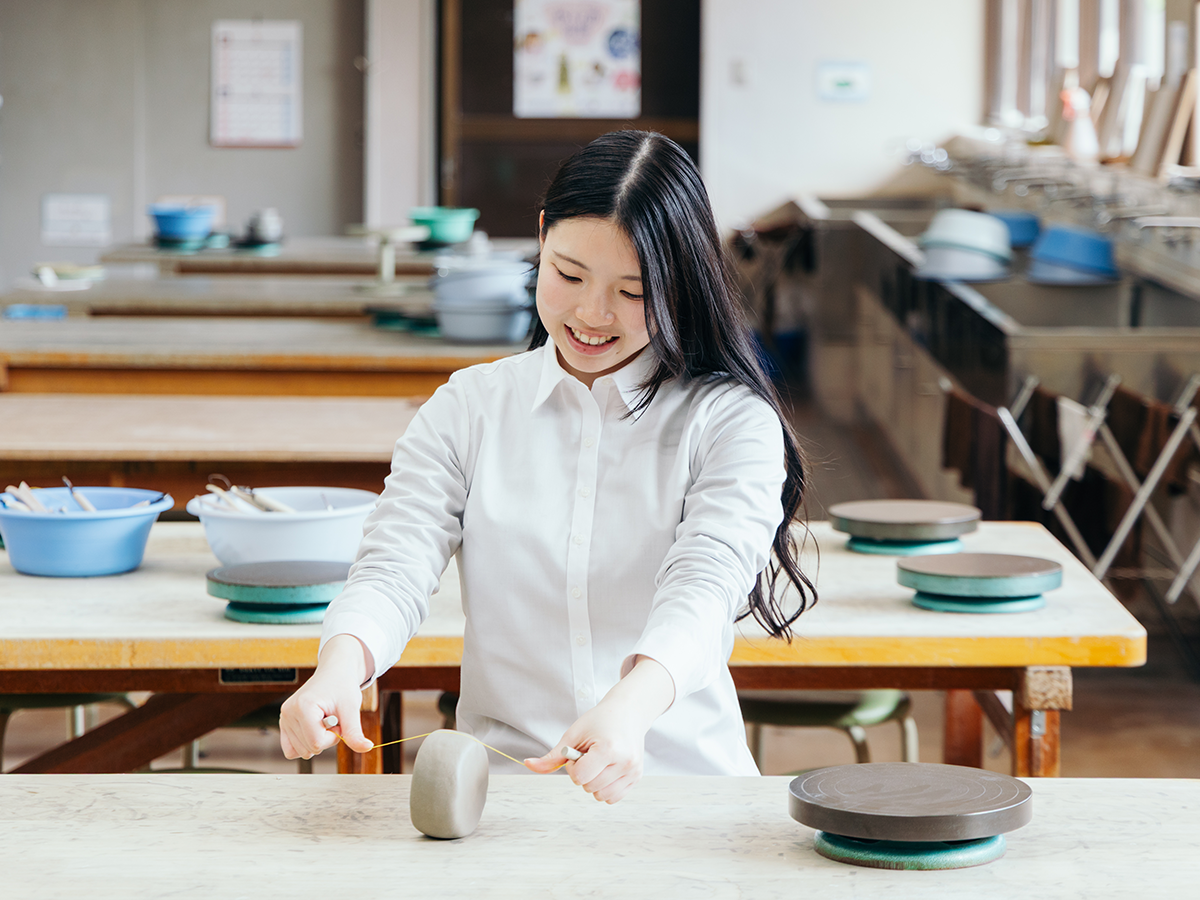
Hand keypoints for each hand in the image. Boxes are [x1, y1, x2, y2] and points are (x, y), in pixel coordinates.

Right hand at [279, 634, 375, 758]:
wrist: (335, 672)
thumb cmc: (342, 686)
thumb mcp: (351, 708)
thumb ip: (355, 732)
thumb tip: (367, 748)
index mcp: (302, 707)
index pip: (317, 743)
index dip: (334, 736)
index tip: (339, 719)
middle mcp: (288, 712)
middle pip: (310, 749)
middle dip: (327, 738)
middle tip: (332, 718)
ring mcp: (284, 718)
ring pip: (302, 752)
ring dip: (318, 740)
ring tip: (324, 720)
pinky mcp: (284, 723)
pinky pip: (291, 750)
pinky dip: (306, 744)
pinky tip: (314, 729)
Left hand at [524, 656, 674, 803]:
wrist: (629, 711)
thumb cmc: (599, 720)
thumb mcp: (573, 734)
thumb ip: (553, 756)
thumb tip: (528, 764)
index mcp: (608, 749)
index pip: (580, 777)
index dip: (573, 766)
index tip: (578, 752)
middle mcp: (624, 762)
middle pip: (589, 788)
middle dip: (583, 774)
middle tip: (589, 754)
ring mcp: (633, 771)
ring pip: (601, 796)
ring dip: (594, 783)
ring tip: (599, 762)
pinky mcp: (637, 777)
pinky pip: (613, 797)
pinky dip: (605, 788)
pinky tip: (607, 770)